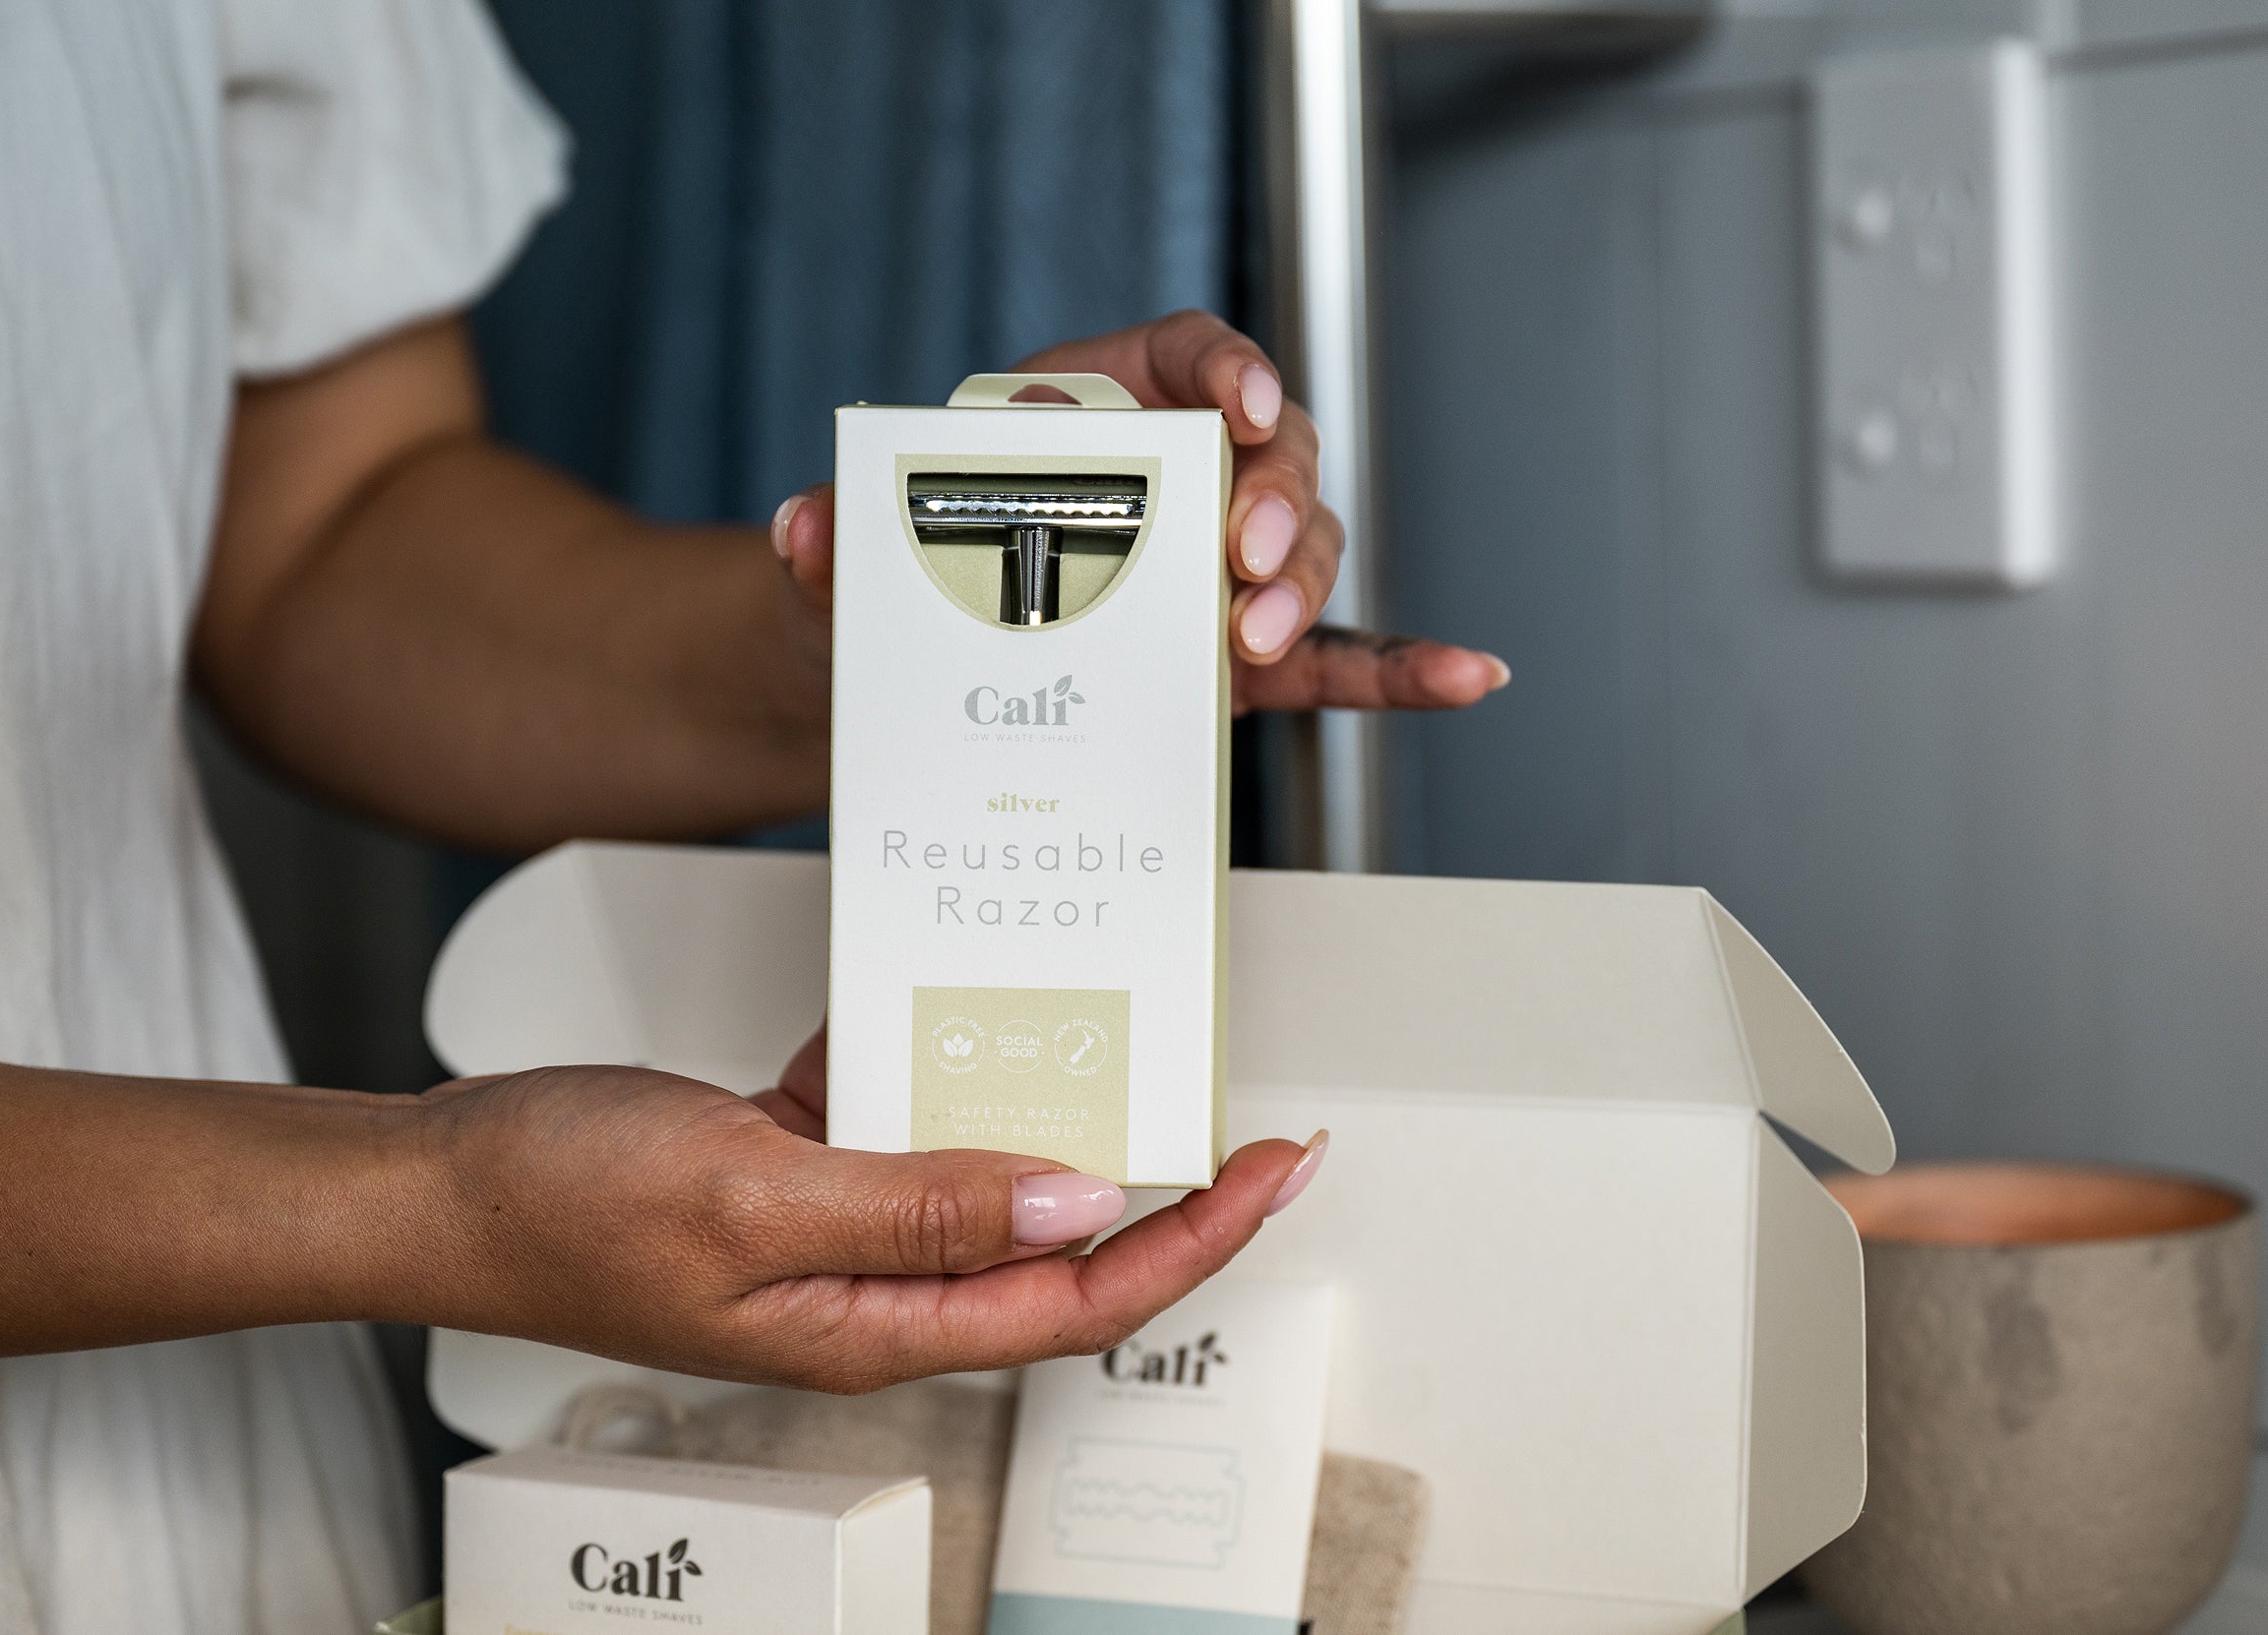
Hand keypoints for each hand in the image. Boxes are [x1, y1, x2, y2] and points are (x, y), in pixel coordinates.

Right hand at [416, 1061, 1321, 1392]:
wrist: (437, 1184)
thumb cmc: (560, 1205)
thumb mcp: (755, 1194)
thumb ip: (922, 1203)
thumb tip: (1078, 1201)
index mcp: (872, 1324)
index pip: (1082, 1300)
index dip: (1195, 1242)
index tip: (1274, 1171)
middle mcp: (867, 1291)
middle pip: (1057, 1253)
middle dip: (1165, 1195)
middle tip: (1245, 1121)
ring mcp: (831, 1233)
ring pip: (985, 1183)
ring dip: (1052, 1120)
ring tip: (1116, 1041)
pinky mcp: (792, 1176)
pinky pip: (901, 1127)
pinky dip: (939, 1069)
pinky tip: (951, 1006)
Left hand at [768, 309, 1510, 713]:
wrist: (901, 674)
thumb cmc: (891, 582)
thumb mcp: (850, 553)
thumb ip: (832, 533)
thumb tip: (807, 526)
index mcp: (1102, 409)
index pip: (1192, 354)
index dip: (1227, 367)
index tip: (1234, 402)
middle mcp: (1180, 478)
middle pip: (1270, 454)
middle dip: (1271, 497)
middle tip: (1235, 556)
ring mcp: (1217, 572)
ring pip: (1306, 550)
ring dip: (1300, 586)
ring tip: (1251, 640)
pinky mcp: (1237, 661)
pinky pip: (1337, 658)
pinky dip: (1403, 669)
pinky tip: (1468, 680)